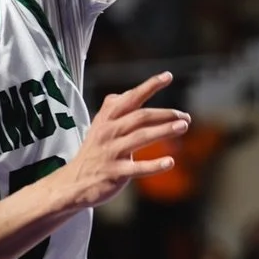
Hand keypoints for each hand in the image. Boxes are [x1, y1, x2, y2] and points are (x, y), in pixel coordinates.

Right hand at [65, 73, 188, 207]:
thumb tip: (127, 93)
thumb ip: (113, 110)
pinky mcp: (115, 172)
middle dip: (165, 114)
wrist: (73, 182)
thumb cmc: (92, 153)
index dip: (149, 86)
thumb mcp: (98, 127)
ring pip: (141, 137)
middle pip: (140, 117)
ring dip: (164, 131)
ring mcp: (112, 152)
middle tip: (185, 116)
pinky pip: (138, 167)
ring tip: (183, 126)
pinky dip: (155, 165)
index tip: (167, 76)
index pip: (131, 98)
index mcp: (107, 118)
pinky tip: (170, 162)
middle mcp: (109, 132)